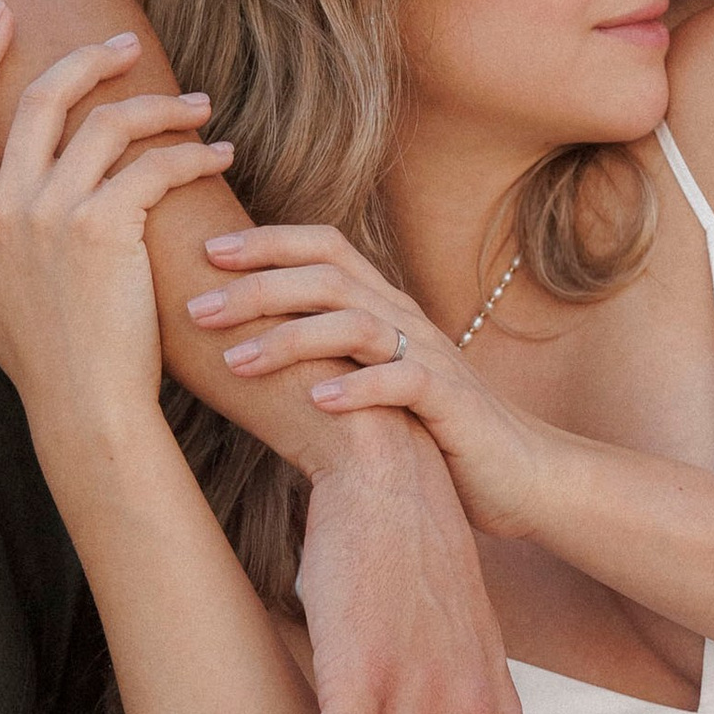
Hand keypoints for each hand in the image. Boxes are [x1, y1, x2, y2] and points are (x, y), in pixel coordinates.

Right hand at [0, 3, 231, 427]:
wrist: (82, 405)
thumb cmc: (33, 353)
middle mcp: (0, 204)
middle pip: (39, 97)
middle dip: (85, 58)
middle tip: (124, 43)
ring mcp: (50, 213)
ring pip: (106, 122)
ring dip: (160, 104)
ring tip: (197, 107)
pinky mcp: (104, 227)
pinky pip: (153, 164)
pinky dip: (191, 152)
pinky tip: (217, 155)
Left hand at [186, 226, 556, 539]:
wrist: (516, 472)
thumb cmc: (429, 428)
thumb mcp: (371, 377)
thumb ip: (325, 352)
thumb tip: (243, 341)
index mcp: (384, 305)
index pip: (324, 246)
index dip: (267, 242)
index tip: (205, 253)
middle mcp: (405, 319)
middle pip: (328, 278)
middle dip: (258, 288)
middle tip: (197, 310)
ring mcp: (431, 356)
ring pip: (357, 324)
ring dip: (292, 338)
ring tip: (237, 361)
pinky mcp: (451, 403)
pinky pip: (404, 382)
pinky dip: (358, 387)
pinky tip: (317, 401)